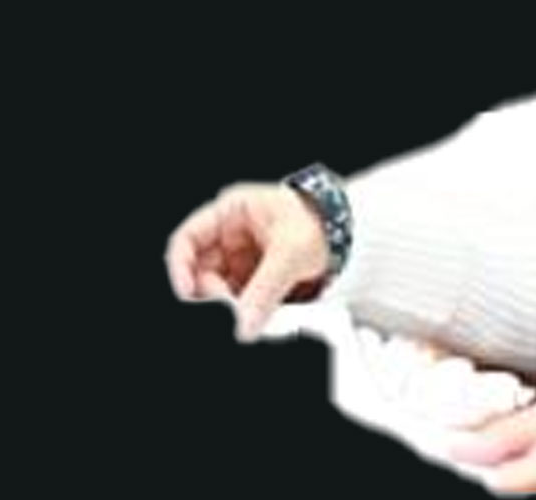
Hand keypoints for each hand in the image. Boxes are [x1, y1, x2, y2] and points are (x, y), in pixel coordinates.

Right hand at [165, 182, 328, 340]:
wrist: (355, 230)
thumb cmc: (323, 220)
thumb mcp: (291, 252)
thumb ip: (265, 290)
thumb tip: (244, 323)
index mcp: (234, 211)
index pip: (188, 238)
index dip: (181, 267)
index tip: (188, 293)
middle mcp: (233, 233)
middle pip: (200, 269)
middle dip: (210, 293)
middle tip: (229, 308)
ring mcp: (242, 256)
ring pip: (217, 288)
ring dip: (228, 305)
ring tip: (248, 313)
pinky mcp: (255, 277)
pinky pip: (238, 298)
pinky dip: (243, 310)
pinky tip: (255, 315)